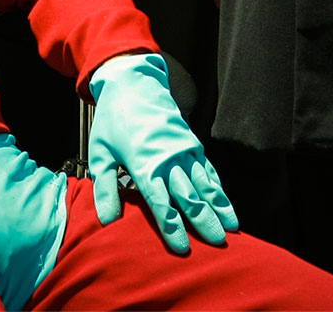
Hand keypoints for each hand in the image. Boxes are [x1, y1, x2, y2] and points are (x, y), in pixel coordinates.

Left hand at [87, 52, 237, 254]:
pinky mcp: (192, 142)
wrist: (133, 83)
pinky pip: (208, 169)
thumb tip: (107, 221)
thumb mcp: (100, 153)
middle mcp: (169, 158)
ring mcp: (184, 149)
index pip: (161, 203)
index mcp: (144, 163)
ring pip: (205, 183)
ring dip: (219, 206)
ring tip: (232, 228)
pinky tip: (226, 203)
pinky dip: (218, 188)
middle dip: (204, 221)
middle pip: (189, 196)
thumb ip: (104, 188)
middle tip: (218, 243)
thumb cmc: (113, 120)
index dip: (173, 227)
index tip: (183, 248)